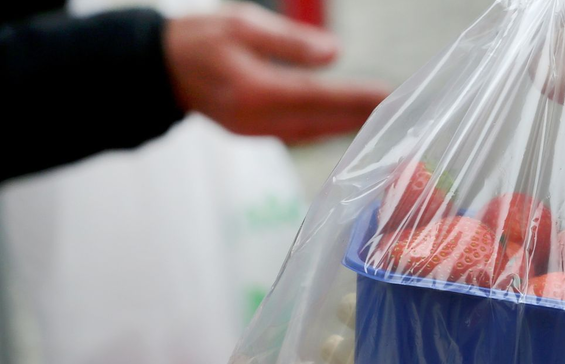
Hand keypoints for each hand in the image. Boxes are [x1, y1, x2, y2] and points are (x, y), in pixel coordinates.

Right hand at [164, 4, 390, 142]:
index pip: (317, 97)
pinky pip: (303, 136)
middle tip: (402, 113)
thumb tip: (333, 54)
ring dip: (350, 128)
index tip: (388, 96)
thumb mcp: (241, 24)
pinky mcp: (257, 135)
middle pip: (322, 122)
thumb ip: (289, 41)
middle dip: (363, 117)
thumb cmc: (201, 39)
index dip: (355, 98)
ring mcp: (257, 133)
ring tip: (386, 120)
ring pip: (315, 134)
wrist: (162, 69)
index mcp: (253, 91)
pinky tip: (352, 125)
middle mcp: (257, 120)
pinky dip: (330, 130)